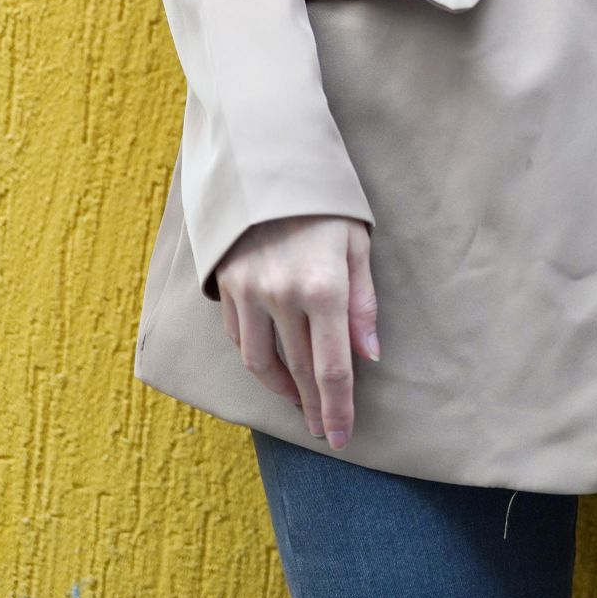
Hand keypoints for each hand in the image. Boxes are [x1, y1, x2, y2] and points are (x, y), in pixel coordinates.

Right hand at [215, 214, 378, 449]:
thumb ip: (363, 303)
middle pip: (300, 371)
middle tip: (323, 431)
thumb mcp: (357, 243)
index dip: (339, 407)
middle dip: (314, 407)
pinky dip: (257, 361)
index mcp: (323, 286)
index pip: (333, 367)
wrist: (265, 161)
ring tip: (300, 404)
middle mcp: (282, 295)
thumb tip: (370, 356)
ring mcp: (248, 292)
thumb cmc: (324, 202)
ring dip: (282, 390)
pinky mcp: (226, 285)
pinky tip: (272, 370)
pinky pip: (240, 338)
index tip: (341, 436)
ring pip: (263, 363)